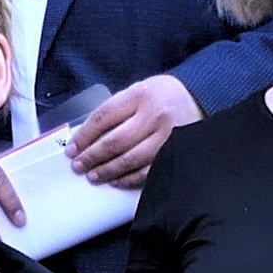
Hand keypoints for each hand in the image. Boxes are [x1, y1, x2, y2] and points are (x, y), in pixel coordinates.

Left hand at [60, 73, 199, 186]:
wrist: (199, 97)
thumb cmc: (163, 96)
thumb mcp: (139, 91)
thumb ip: (116, 110)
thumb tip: (86, 136)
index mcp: (140, 95)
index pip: (103, 117)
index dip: (84, 136)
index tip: (72, 149)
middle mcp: (154, 115)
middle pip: (115, 141)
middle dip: (92, 157)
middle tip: (79, 166)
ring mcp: (166, 136)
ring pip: (130, 160)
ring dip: (108, 171)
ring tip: (93, 176)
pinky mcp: (175, 152)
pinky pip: (147, 172)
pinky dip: (129, 179)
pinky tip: (116, 181)